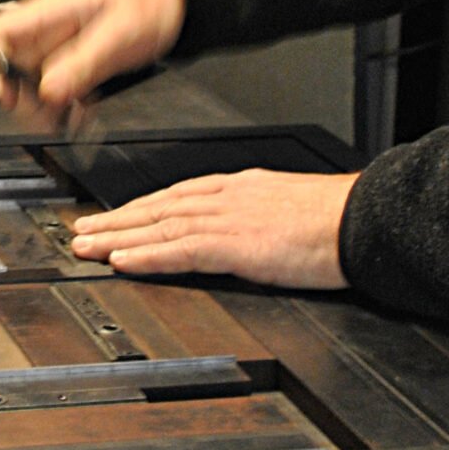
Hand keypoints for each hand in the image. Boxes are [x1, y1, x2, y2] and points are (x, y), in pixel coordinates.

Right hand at [0, 0, 187, 117]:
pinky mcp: (75, 61)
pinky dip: (65, 107)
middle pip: (11, 65)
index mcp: (51, 10)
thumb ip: (84, 61)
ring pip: (32, 82)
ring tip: (69, 121)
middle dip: (22, 97)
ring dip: (44, 107)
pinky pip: (57, 89)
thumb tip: (48, 91)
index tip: (8, 94)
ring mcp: (61, 46)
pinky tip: (83, 115)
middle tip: (46, 117)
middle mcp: (49, 29)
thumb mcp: (120, 32)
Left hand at [68, 169, 359, 289]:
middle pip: (157, 208)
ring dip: (118, 238)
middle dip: (115, 222)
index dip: (139, 209)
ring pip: (159, 227)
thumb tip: (247, 237)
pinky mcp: (238, 244)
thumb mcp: (290, 210)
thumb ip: (259, 219)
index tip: (114, 218)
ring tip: (86, 248)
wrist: (368, 219)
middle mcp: (228, 197)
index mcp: (241, 188)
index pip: (177, 197)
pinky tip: (123, 261)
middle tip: (79, 233)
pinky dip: (148, 256)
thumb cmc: (341, 219)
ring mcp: (230, 219)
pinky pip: (182, 250)